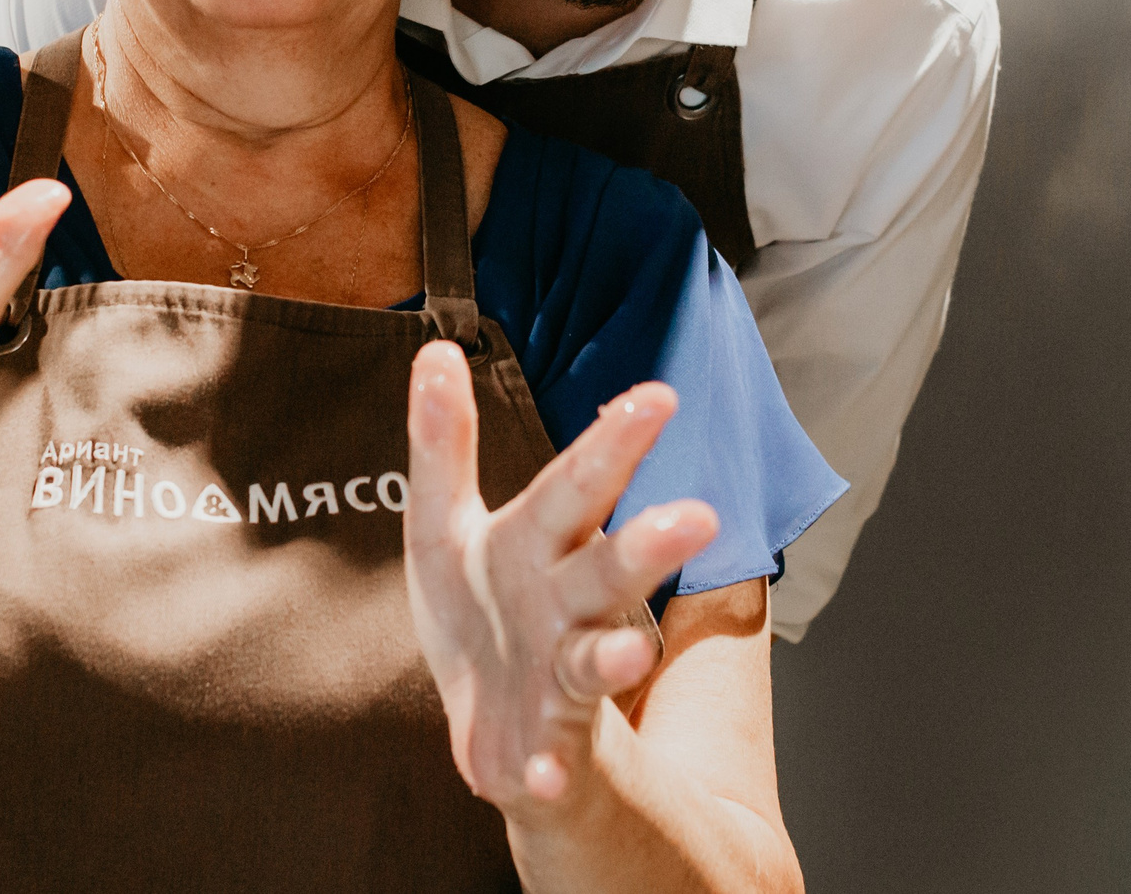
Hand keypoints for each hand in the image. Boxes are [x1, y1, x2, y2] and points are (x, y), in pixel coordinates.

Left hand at [404, 339, 719, 815]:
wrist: (499, 729)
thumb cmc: (480, 612)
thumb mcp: (445, 524)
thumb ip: (442, 442)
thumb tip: (433, 350)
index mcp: (537, 543)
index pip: (578, 484)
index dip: (614, 442)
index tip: (658, 396)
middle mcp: (564, 605)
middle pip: (607, 569)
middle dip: (648, 545)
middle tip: (696, 516)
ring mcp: (560, 677)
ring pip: (594, 660)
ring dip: (615, 656)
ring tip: (632, 654)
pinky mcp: (545, 746)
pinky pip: (551, 758)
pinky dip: (550, 771)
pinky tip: (541, 780)